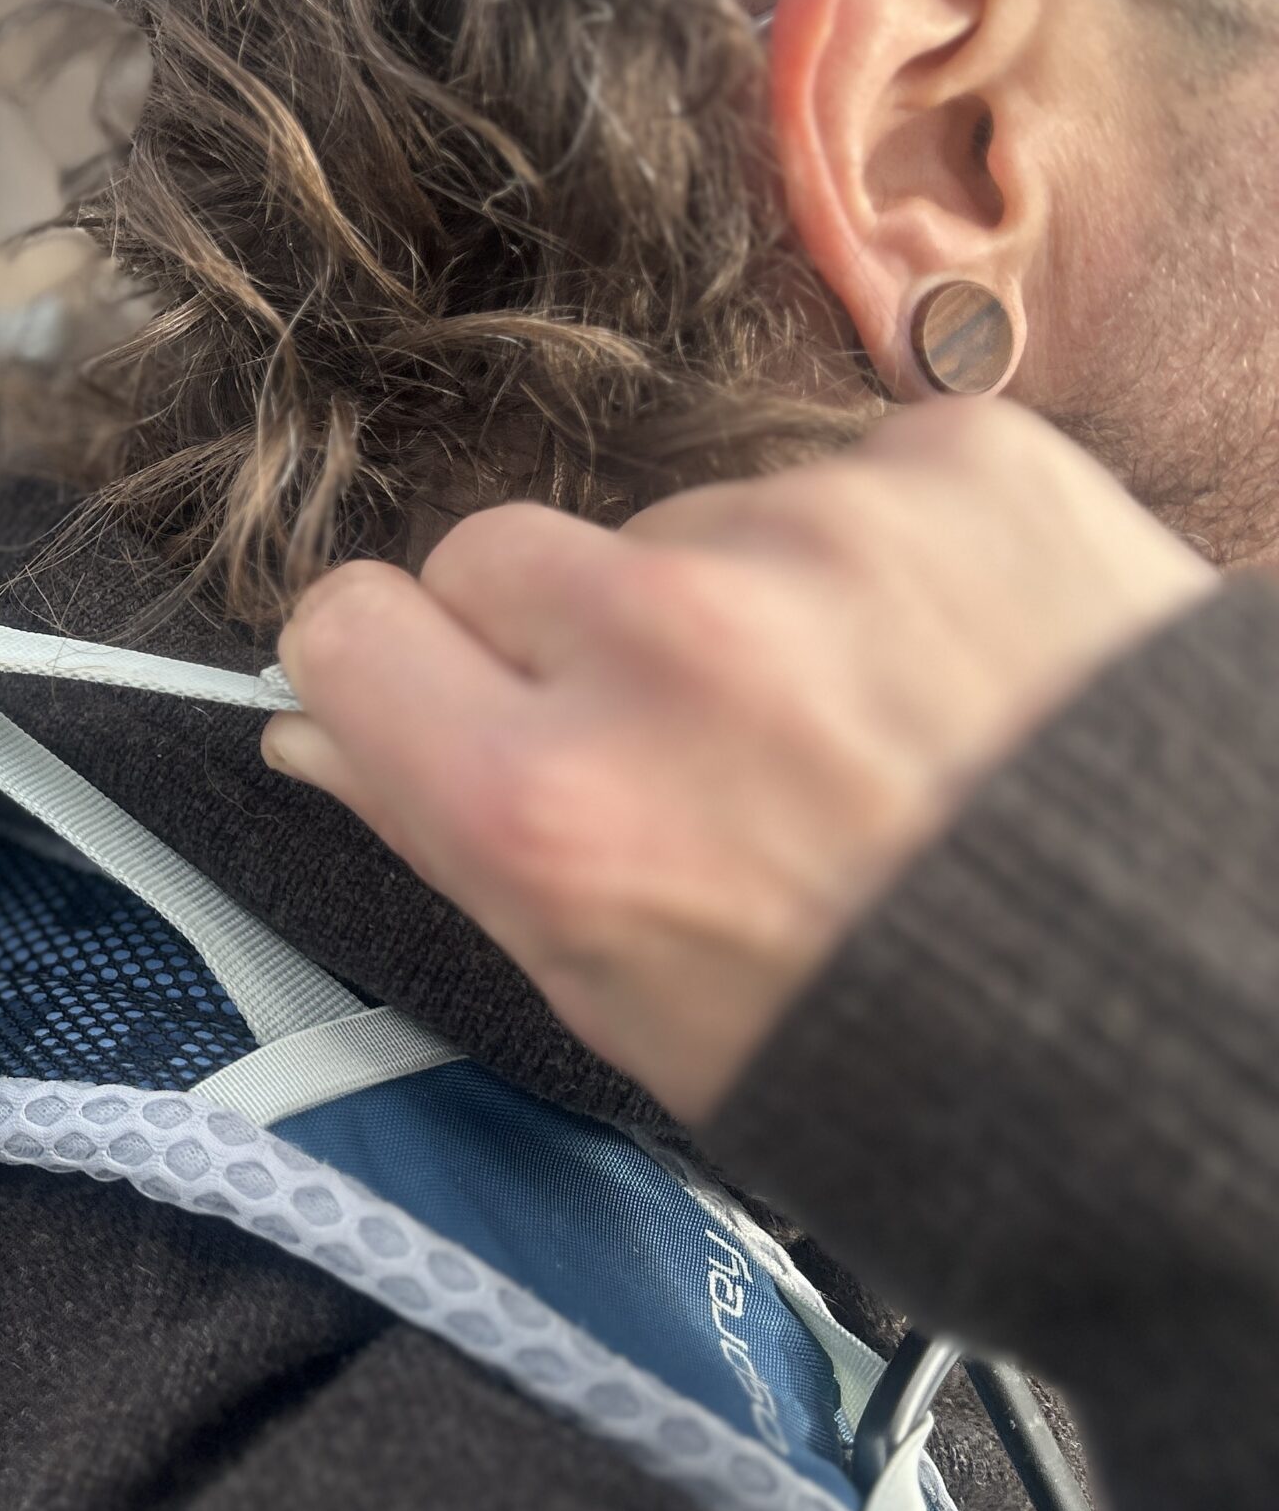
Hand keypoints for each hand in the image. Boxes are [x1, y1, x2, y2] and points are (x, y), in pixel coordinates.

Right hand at [264, 398, 1218, 1122]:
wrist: (1213, 1009)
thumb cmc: (907, 1052)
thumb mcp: (627, 999)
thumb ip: (452, 840)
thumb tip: (322, 724)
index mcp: (549, 811)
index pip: (345, 627)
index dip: (393, 671)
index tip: (442, 699)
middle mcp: (659, 647)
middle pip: (493, 555)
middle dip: (554, 638)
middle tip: (678, 746)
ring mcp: (816, 534)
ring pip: (677, 521)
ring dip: (732, 602)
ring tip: (872, 730)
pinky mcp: (960, 459)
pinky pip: (838, 476)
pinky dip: (876, 559)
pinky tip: (959, 668)